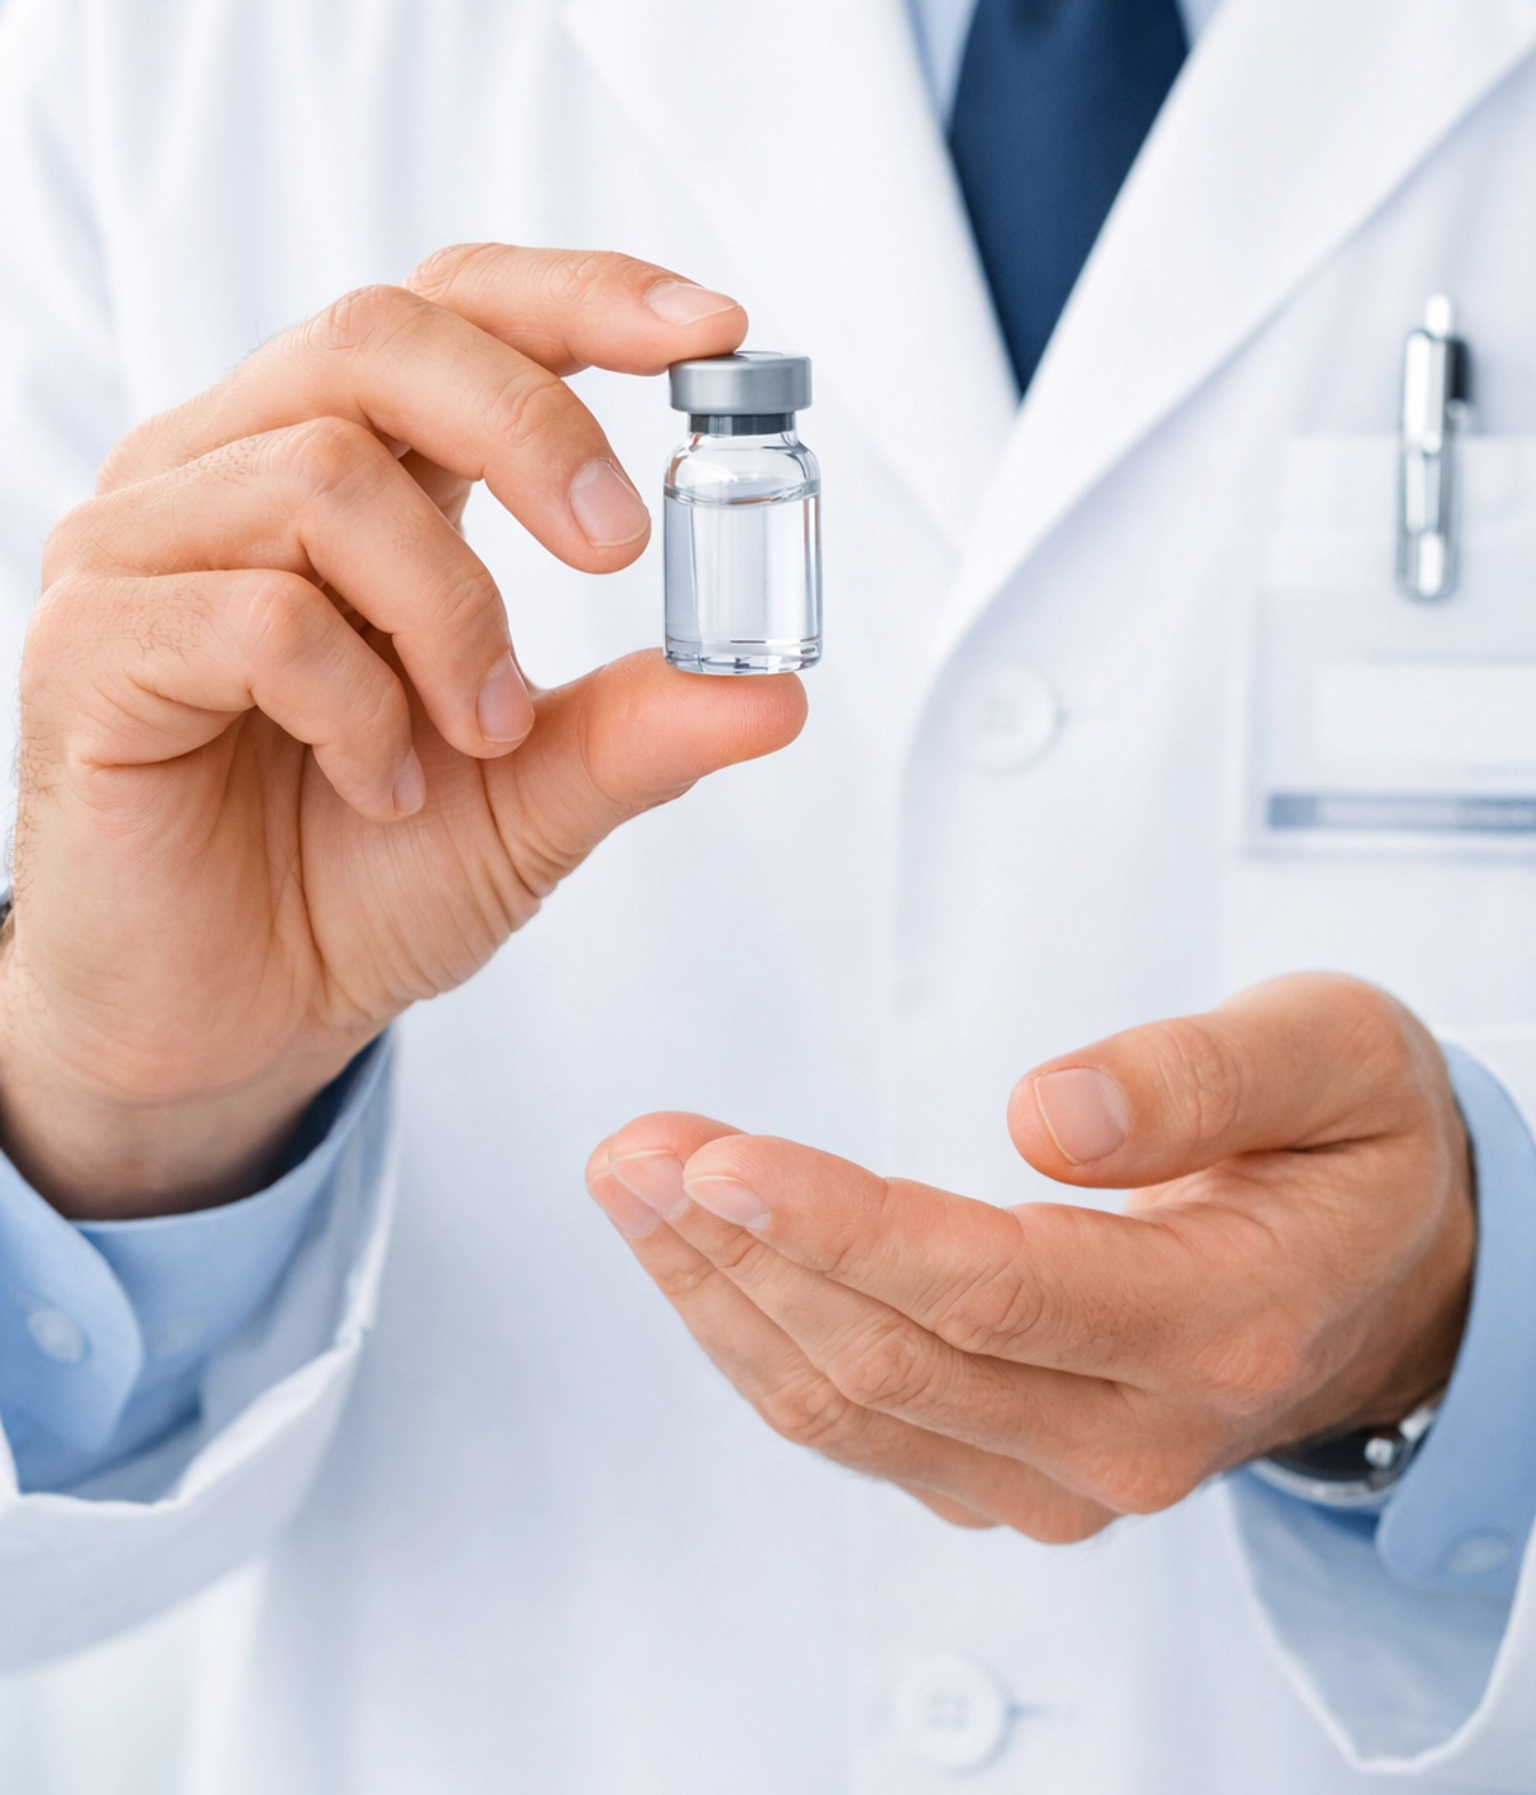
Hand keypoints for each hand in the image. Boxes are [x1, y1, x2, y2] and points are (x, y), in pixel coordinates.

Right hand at [1, 245, 804, 1217]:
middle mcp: (227, 470)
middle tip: (622, 550)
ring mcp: (142, 547)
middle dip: (535, 428)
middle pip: (380, 337)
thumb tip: (778, 691)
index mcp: (340, 465)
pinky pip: (258, 615)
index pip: (451, 308)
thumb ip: (639, 728)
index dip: (580, 295)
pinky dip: (361, 706)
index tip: (713, 333)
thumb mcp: (533, 796)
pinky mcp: (91, 644)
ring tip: (481, 734)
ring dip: (451, 615)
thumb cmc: (354, 881)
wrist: (224, 1032)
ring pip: (326, 477)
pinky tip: (385, 783)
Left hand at [587, 975, 1473, 1539]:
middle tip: (634, 1148)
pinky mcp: (1014, 1474)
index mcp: (1220, 1321)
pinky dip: (757, 1337)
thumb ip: (1200, 1077)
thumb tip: (1050, 1112)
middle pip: (891, 1361)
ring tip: (633, 1182)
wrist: (1395, 1275)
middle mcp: (1139, 1431)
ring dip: (719, 1296)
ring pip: (850, 1409)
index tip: (719, 1161)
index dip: (839, 1228)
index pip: (992, 1289)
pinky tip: (697, 1253)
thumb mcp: (1332, 1056)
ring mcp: (1071, 1474)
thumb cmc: (1356, 1144)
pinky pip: (856, 1425)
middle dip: (739, 1252)